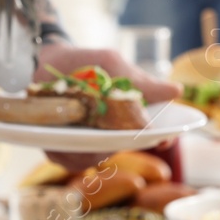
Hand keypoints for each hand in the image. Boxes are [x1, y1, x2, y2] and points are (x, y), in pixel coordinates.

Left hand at [33, 43, 180, 170]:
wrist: (42, 61)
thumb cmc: (84, 64)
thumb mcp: (111, 65)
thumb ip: (140, 81)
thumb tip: (176, 91)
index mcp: (126, 119)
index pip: (150, 136)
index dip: (160, 138)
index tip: (163, 137)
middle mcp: (107, 137)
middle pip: (119, 149)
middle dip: (117, 143)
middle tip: (112, 132)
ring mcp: (84, 147)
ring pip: (94, 157)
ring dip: (90, 147)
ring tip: (84, 130)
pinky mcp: (60, 152)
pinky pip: (68, 158)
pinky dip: (67, 149)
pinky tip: (64, 137)